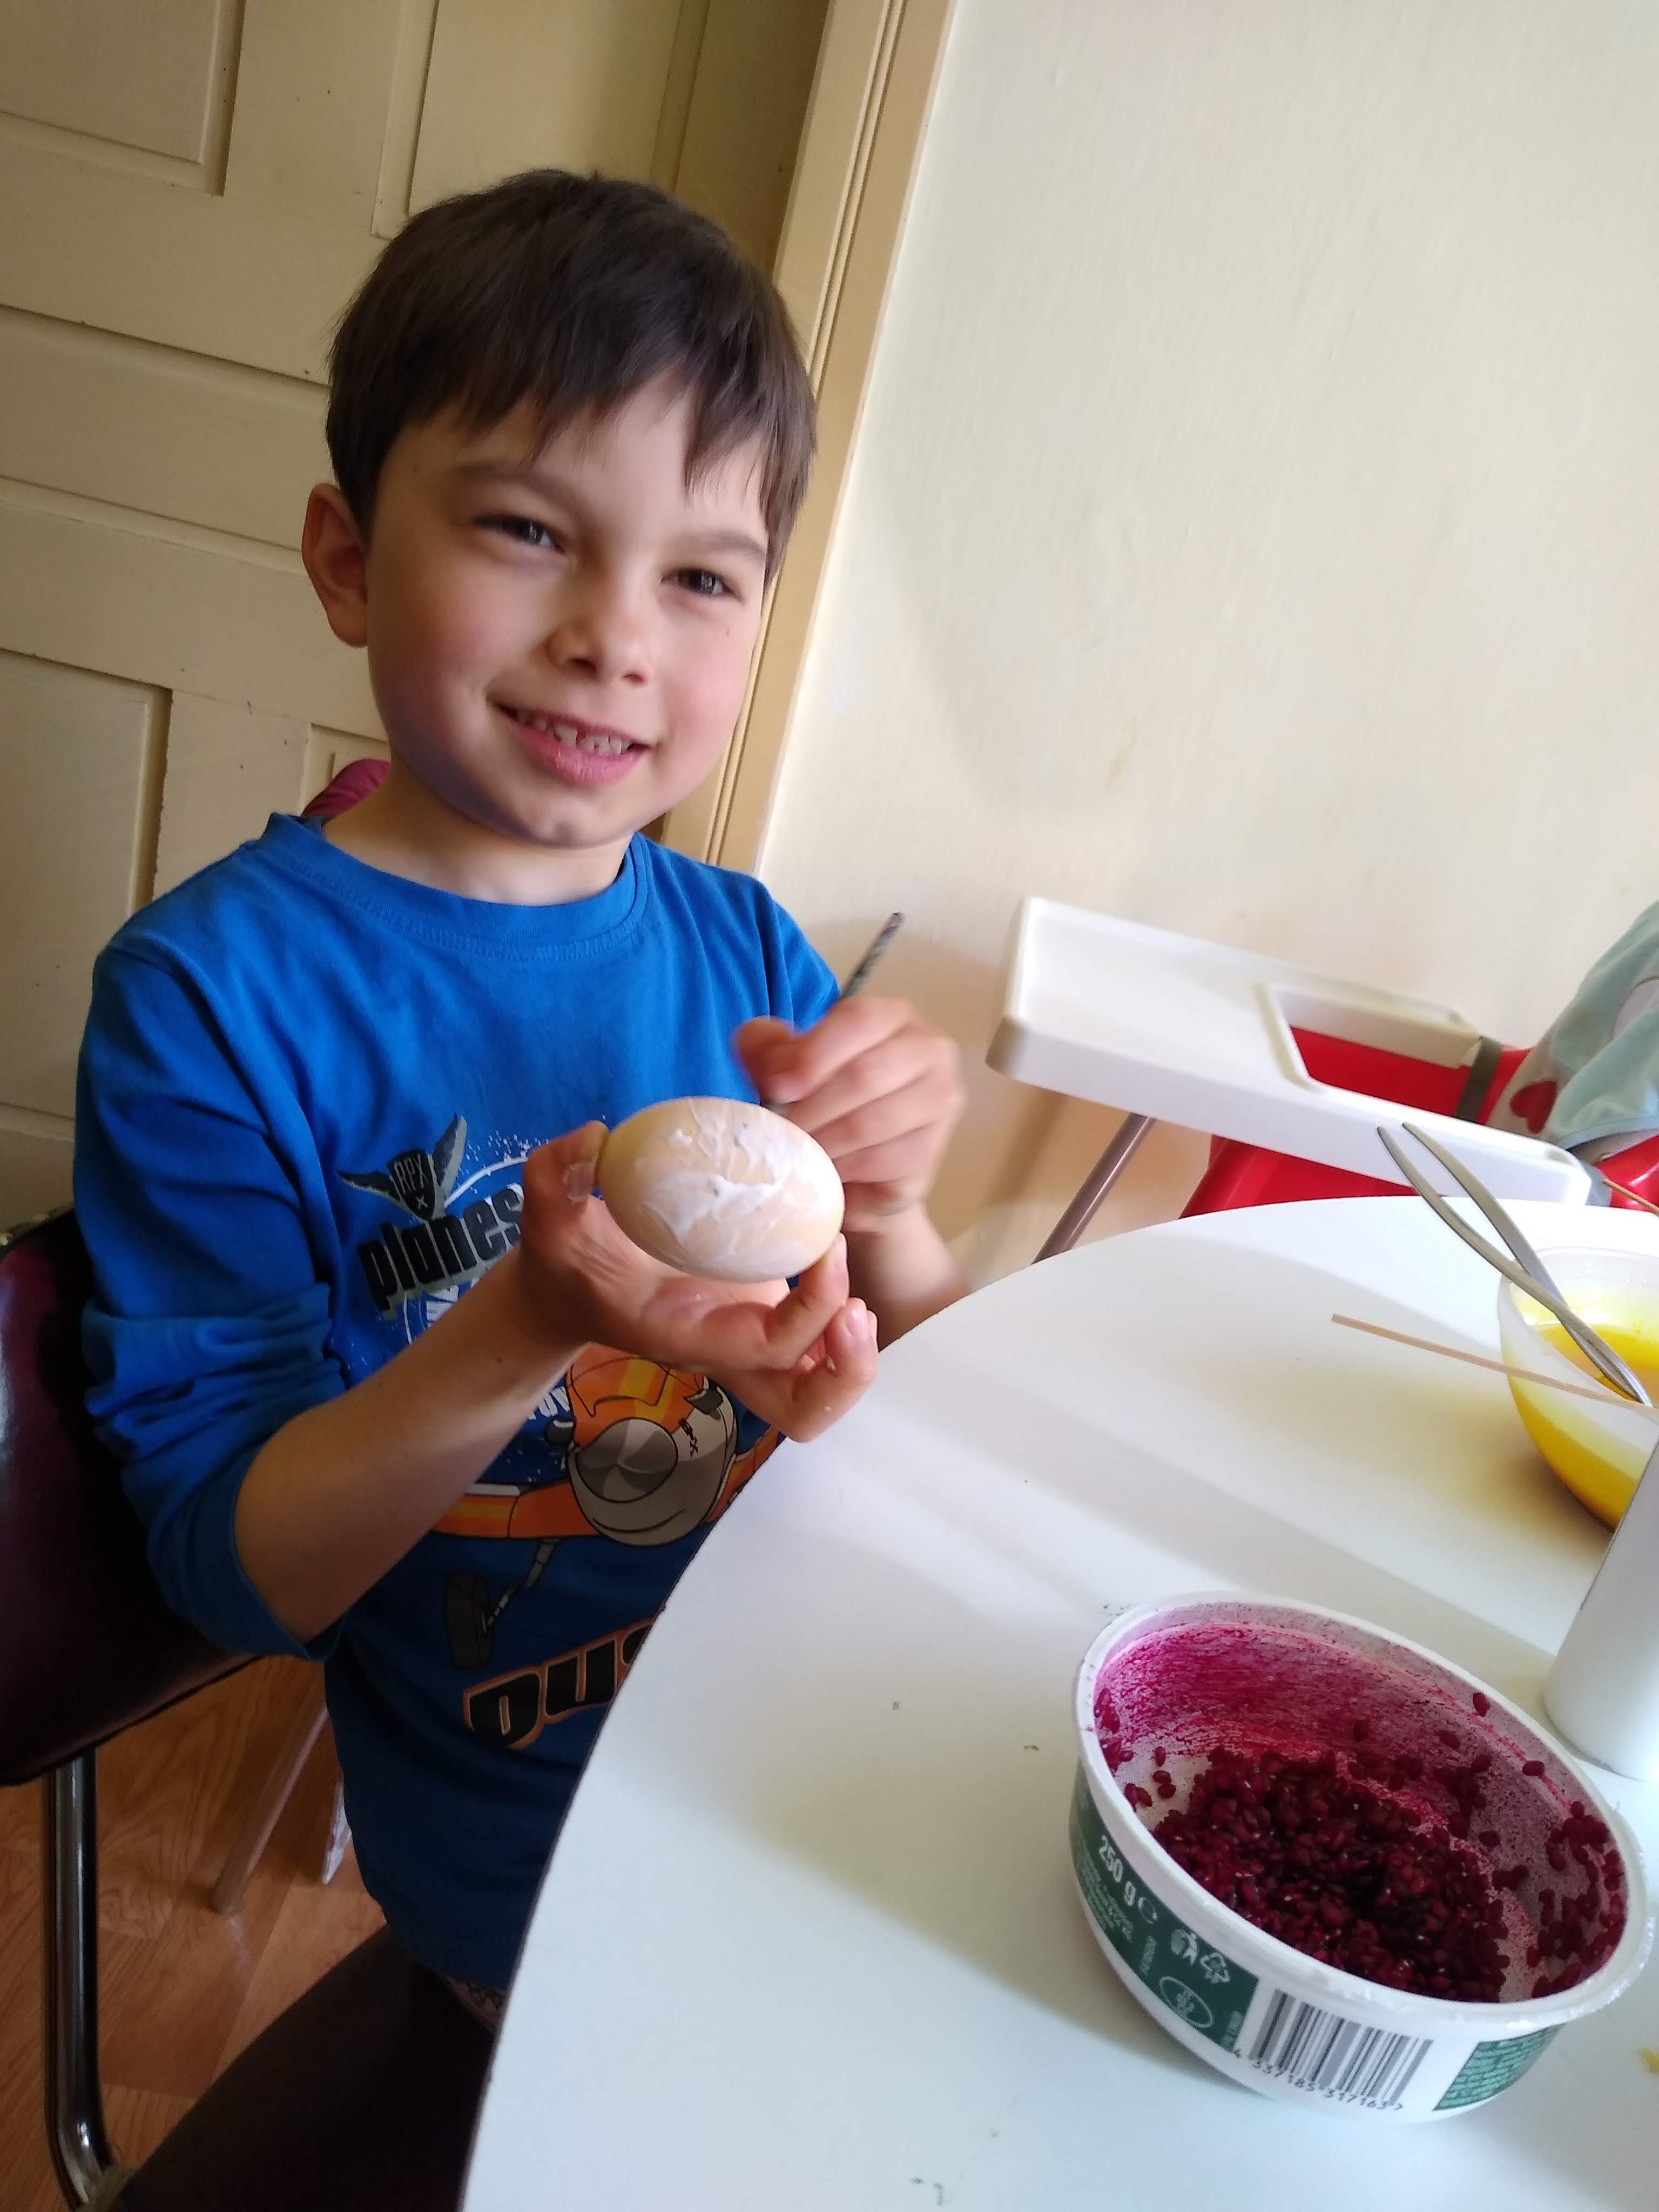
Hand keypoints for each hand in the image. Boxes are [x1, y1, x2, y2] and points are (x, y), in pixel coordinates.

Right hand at [512, 1125, 878, 1437]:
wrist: (569, 1290)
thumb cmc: (565, 1259)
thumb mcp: (548, 1218)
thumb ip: (555, 1176)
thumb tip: (592, 1139)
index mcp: (684, 1335)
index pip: (767, 1347)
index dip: (812, 1307)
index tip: (826, 1245)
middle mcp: (725, 1351)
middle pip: (801, 1410)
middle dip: (844, 1372)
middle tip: (855, 1310)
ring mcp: (746, 1342)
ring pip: (815, 1391)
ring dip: (851, 1358)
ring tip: (856, 1301)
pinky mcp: (758, 1319)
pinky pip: (814, 1347)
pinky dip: (837, 1323)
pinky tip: (833, 1271)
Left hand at [736, 997, 964, 1234]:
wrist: (859, 1167)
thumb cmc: (824, 1099)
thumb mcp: (786, 1064)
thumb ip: (769, 1049)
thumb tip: (775, 1071)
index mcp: (892, 1016)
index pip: (859, 1020)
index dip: (814, 1053)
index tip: (776, 1087)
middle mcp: (930, 1050)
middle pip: (865, 1074)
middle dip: (812, 1107)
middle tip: (781, 1130)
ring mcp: (941, 1100)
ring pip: (872, 1122)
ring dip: (824, 1141)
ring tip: (799, 1150)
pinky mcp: (933, 1148)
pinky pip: (882, 1161)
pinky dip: (845, 1168)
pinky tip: (828, 1169)